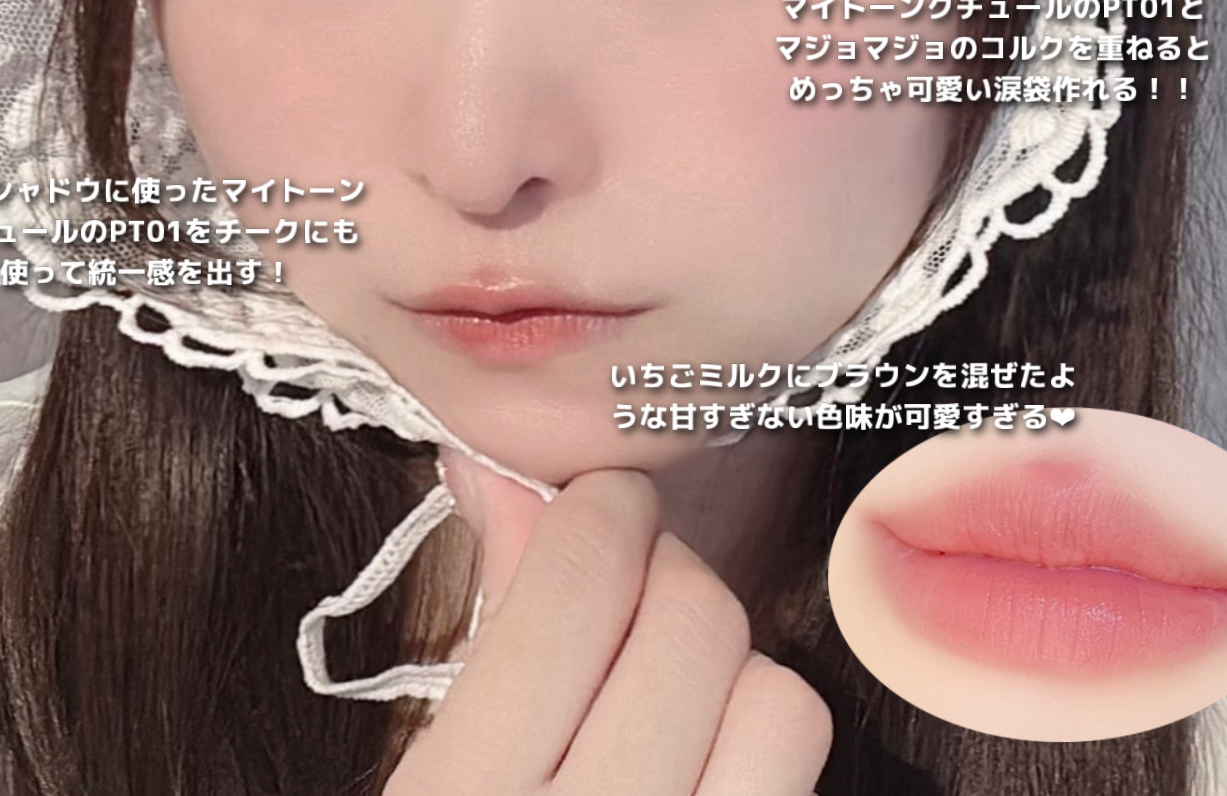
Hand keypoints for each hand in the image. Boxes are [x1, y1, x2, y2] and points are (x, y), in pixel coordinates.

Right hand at [382, 453, 832, 795]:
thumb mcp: (427, 764)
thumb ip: (479, 615)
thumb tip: (500, 462)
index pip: (582, 573)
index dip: (597, 507)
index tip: (591, 504)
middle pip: (694, 613)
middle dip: (662, 574)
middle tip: (624, 592)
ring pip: (778, 693)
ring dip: (729, 670)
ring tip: (667, 693)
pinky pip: (798, 758)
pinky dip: (760, 732)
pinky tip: (704, 755)